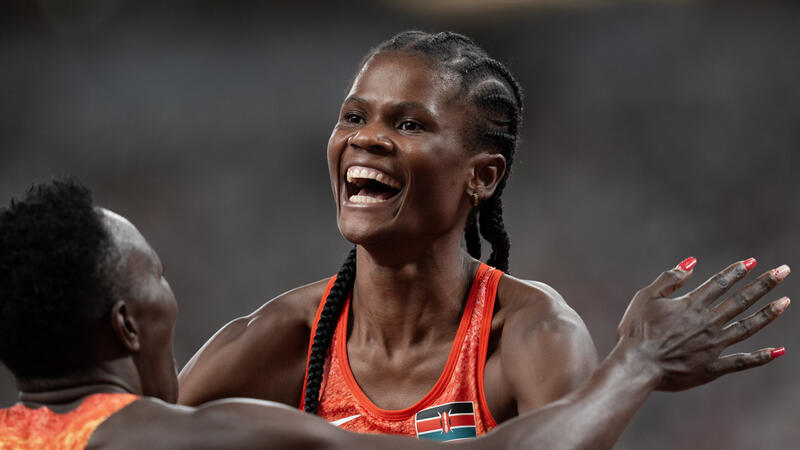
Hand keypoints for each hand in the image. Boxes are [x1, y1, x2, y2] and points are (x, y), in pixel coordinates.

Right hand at [617, 257, 789, 391]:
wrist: (637, 364)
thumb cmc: (636, 330)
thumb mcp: (646, 297)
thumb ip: (669, 279)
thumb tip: (691, 262)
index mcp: (691, 305)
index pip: (720, 283)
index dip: (737, 271)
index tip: (753, 262)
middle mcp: (708, 322)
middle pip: (741, 300)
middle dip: (764, 284)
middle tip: (783, 271)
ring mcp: (713, 345)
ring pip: (747, 327)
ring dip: (768, 313)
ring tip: (785, 302)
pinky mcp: (713, 367)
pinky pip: (742, 361)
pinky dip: (761, 357)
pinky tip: (779, 351)